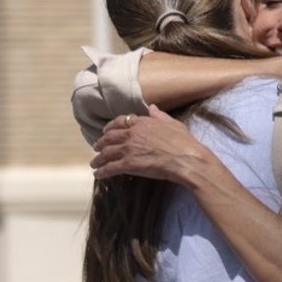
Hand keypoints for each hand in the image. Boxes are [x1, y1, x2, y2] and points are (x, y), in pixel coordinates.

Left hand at [91, 105, 206, 184]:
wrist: (186, 158)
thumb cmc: (184, 142)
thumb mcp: (173, 123)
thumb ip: (159, 115)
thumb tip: (151, 107)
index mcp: (142, 123)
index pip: (120, 122)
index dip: (110, 127)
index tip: (105, 131)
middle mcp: (132, 134)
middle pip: (110, 138)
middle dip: (101, 143)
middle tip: (96, 148)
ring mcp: (129, 149)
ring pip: (107, 153)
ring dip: (98, 159)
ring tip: (94, 163)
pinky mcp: (129, 164)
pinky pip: (111, 168)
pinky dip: (102, 171)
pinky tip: (98, 174)